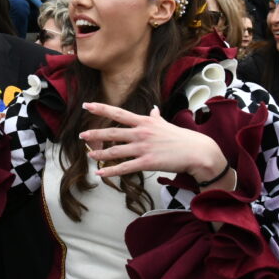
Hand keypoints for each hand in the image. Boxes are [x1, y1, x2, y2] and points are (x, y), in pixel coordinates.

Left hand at [79, 102, 226, 181]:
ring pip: (115, 151)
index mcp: (144, 121)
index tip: (86, 105)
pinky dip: (110, 171)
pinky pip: (124, 168)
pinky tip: (100, 173)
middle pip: (112, 132)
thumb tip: (153, 108)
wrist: (197, 151)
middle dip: (95, 134)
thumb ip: (156, 117)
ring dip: (100, 153)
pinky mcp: (147, 162)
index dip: (101, 108)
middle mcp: (141, 132)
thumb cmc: (181, 138)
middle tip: (82, 135)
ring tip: (89, 155)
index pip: (118, 113)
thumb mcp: (166, 124)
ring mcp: (143, 148)